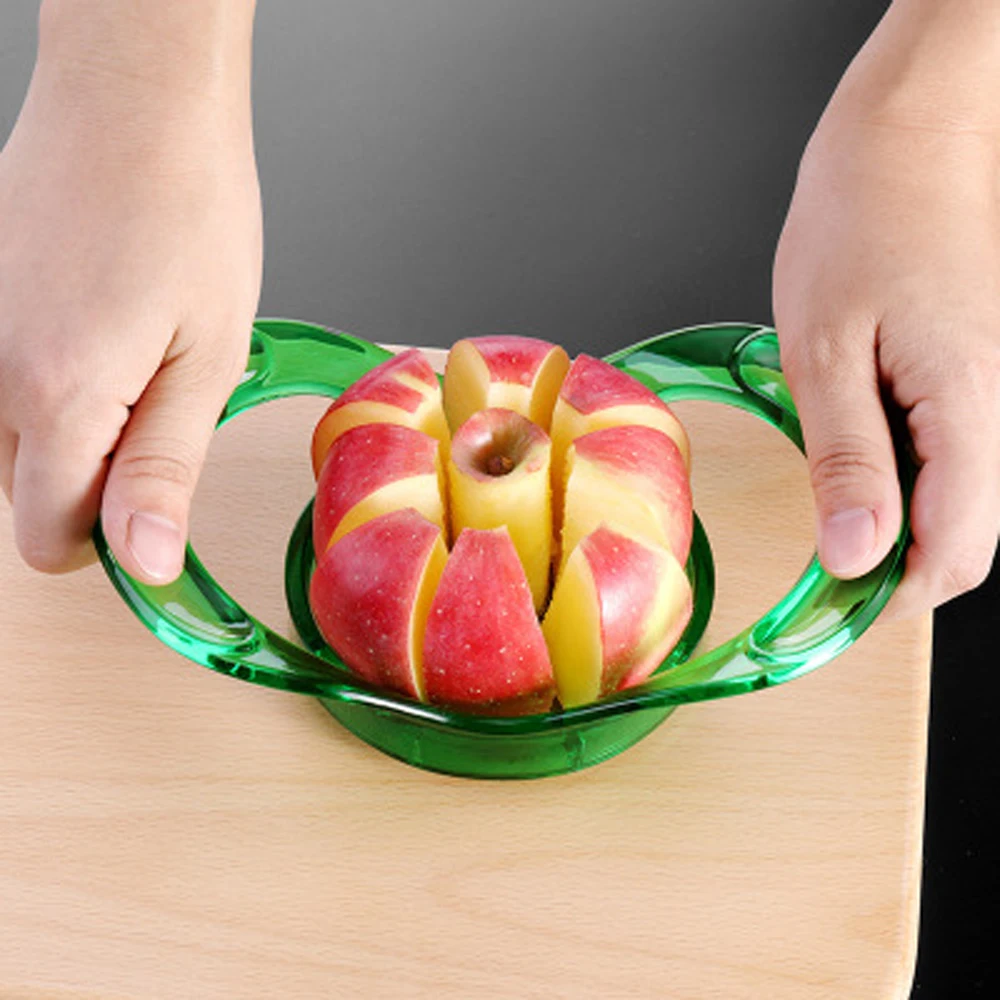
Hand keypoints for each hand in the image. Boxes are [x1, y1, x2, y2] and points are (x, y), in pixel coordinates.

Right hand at [0, 1, 260, 583]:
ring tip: (133, 357)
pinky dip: (47, 377)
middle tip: (158, 409)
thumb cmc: (189, 211)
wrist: (139, 101)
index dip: (108, 539)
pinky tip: (96, 324)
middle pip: (23, 492)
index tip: (154, 503)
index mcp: (58, 396)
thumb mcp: (207, 358)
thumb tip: (143, 563)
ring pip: (9, 438)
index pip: (47, 538)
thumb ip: (164, 468)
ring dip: (72, 427)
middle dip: (91, 481)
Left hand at [774, 1, 999, 618]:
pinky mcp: (972, 370)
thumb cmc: (865, 213)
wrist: (915, 127)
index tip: (828, 607)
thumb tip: (856, 553)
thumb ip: (847, 458)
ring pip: (957, 496)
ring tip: (827, 498)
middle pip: (965, 535)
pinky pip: (947, 450)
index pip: (956, 551)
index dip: (891, 597)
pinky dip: (899, 472)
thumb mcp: (824, 346)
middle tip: (819, 561)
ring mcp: (989, 388)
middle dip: (893, 565)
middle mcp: (995, 406)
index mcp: (966, 405)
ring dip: (892, 518)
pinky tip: (852, 448)